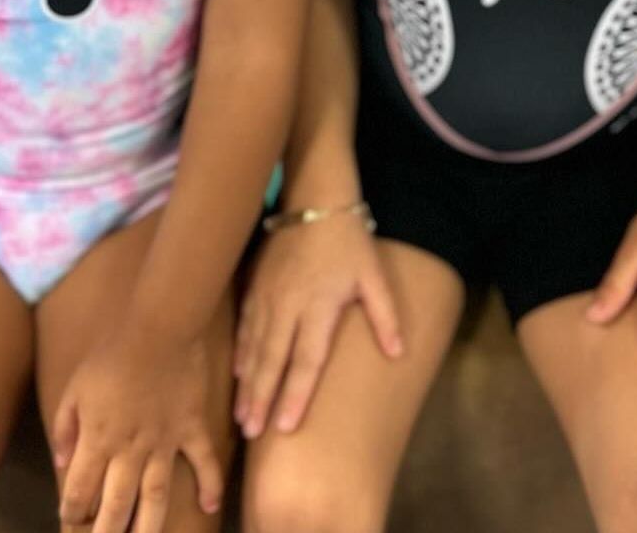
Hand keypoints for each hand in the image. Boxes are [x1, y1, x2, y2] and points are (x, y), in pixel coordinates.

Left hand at [52, 322, 221, 532]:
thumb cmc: (112, 355)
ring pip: (156, 496)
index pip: (79, 493)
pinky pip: (203, 460)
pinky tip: (211, 507)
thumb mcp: (75, 388)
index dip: (71, 514)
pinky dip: (210, 484)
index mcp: (97, 441)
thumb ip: (66, 428)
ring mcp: (164, 442)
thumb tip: (62, 463)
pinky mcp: (192, 427)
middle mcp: (129, 451)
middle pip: (116, 506)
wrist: (160, 327)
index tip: (70, 524)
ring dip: (148, 527)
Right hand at [234, 211, 402, 439]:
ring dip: (247, 384)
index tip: (285, 427)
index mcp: (319, 306)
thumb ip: (385, 315)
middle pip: (273, 360)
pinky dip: (241, 354)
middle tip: (251, 432)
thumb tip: (398, 354)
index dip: (296, 394)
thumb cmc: (349, 242)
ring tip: (241, 416)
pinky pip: (245, 327)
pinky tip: (238, 375)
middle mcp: (289, 306)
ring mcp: (268, 297)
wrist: (316, 202)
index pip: (307, 359)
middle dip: (261, 399)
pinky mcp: (255, 287)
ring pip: (254, 347)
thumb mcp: (374, 275)